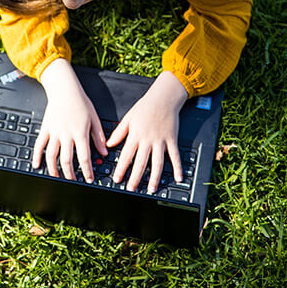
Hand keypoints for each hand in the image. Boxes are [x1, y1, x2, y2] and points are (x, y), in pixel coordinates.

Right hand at [32, 58, 107, 181]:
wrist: (64, 89)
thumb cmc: (80, 102)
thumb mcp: (94, 119)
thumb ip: (99, 137)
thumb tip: (104, 152)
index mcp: (80, 133)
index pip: (84, 157)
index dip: (87, 171)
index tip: (89, 179)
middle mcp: (66, 134)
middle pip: (67, 160)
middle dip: (70, 174)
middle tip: (74, 181)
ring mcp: (54, 132)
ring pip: (51, 155)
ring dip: (53, 169)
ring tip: (56, 176)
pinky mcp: (45, 128)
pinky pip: (39, 144)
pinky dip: (36, 155)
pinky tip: (36, 164)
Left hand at [107, 71, 188, 192]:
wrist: (163, 99)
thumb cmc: (145, 108)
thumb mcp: (128, 118)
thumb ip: (118, 133)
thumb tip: (109, 144)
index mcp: (135, 135)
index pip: (126, 155)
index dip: (121, 168)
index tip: (117, 178)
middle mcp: (148, 140)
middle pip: (141, 162)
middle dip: (135, 177)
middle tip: (131, 188)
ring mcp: (161, 141)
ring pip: (157, 163)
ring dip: (154, 177)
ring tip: (151, 188)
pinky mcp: (172, 140)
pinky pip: (175, 156)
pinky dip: (177, 167)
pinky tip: (178, 178)